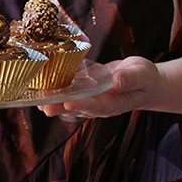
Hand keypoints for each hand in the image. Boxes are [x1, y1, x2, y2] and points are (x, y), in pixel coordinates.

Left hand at [38, 56, 162, 119]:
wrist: (142, 80)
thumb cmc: (144, 79)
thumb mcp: (142, 74)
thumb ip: (130, 79)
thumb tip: (116, 81)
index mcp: (114, 103)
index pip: (97, 107)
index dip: (83, 106)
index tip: (69, 103)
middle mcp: (98, 104)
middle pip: (77, 108)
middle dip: (60, 106)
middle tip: (43, 104)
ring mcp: (90, 98)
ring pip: (69, 101)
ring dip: (53, 98)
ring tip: (36, 95)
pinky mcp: (84, 90)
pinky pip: (69, 89)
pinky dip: (56, 86)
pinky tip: (42, 81)